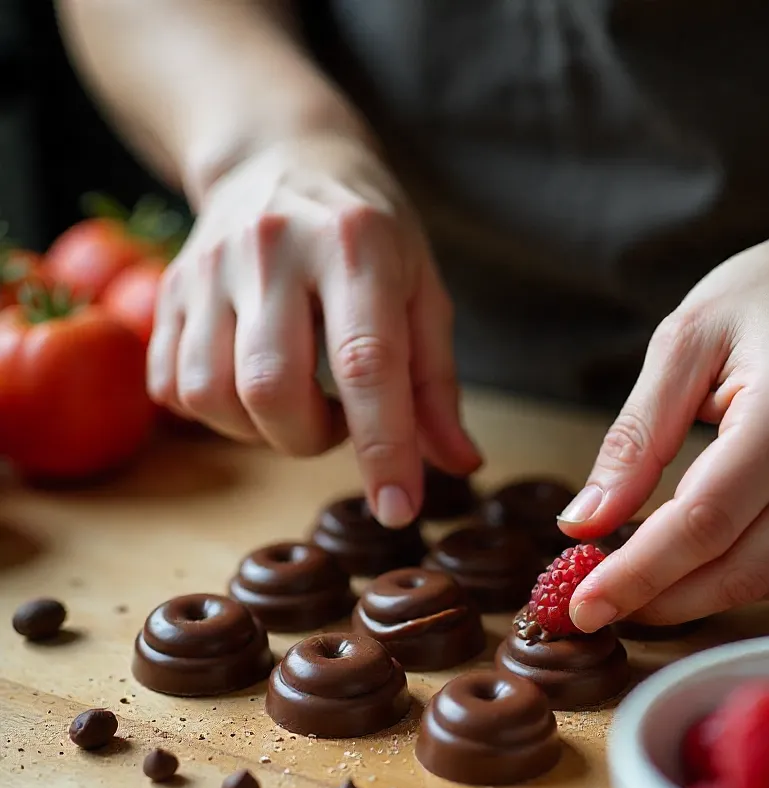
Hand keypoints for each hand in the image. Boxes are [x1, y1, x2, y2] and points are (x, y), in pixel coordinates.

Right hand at [148, 133, 480, 525]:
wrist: (280, 155)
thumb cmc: (368, 232)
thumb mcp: (422, 290)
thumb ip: (436, 384)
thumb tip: (458, 464)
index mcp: (356, 246)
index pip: (367, 364)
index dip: (383, 449)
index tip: (399, 510)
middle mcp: (273, 249)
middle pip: (273, 389)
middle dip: (311, 439)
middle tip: (339, 419)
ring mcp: (209, 266)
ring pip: (212, 396)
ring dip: (262, 430)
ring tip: (298, 397)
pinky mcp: (167, 289)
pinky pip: (172, 388)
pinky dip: (217, 413)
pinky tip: (251, 384)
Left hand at [559, 220, 768, 628]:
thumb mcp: (684, 341)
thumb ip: (635, 438)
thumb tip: (584, 520)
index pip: (703, 521)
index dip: (638, 573)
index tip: (583, 605)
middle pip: (739, 568)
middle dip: (660, 599)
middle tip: (596, 607)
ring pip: (768, 579)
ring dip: (694, 598)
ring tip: (633, 591)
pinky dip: (734, 576)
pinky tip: (688, 568)